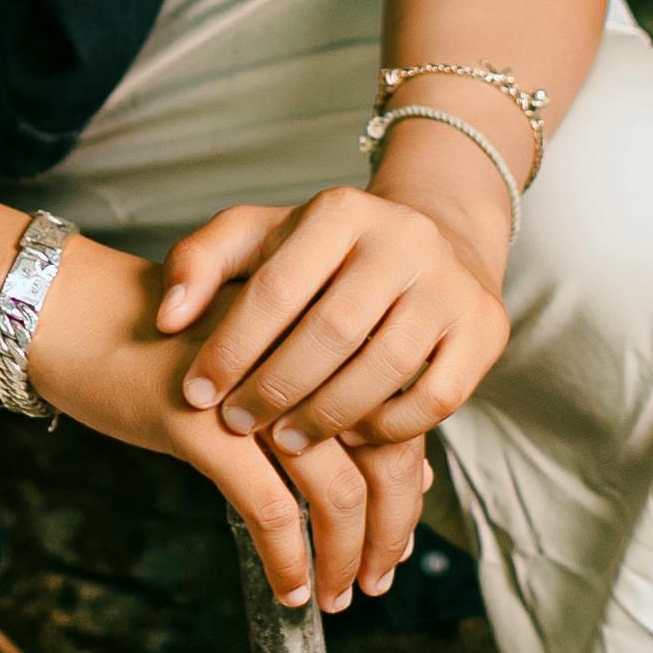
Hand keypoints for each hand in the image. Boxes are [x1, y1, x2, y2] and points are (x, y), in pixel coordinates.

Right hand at [24, 231, 425, 608]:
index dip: (406, 486)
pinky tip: (290, 589)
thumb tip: (362, 467)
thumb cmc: (155, 340)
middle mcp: (299, 357)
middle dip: (388, 529)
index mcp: (316, 336)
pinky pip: (269, 508)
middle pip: (381, 455)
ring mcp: (254, 392)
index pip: (392, 418)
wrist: (70, 310)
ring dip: (344, 554)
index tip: (395, 537)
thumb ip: (301, 397)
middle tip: (379, 577)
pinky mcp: (204, 425)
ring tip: (338, 594)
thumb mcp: (244, 359)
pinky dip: (288, 558)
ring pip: (334, 489)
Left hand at [159, 168, 511, 452]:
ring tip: (286, 443)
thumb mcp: (260, 238)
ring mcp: (453, 285)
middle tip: (238, 424)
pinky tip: (349, 438)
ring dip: (326, 417)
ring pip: (384, 369)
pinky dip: (388, 428)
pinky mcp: (486, 330)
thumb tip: (166, 317)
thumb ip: (200, 263)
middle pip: (331, 332)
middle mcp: (405, 238)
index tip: (198, 393)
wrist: (434, 241)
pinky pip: (436, 399)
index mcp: (342, 210)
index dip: (231, 347)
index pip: (277, 287)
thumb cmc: (326, 253)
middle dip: (275, 388)